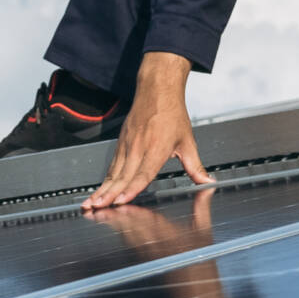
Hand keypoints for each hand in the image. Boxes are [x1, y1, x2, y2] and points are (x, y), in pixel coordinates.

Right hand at [84, 51, 211, 210]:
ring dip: (102, 190)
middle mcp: (139, 146)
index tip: (121, 201)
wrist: (156, 89)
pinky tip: (99, 191)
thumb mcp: (188, 141)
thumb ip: (195, 166)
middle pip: (123, 176)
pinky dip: (105, 180)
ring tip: (91, 204)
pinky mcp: (121, 142)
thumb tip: (207, 181)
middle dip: (108, 195)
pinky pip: (112, 166)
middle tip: (96, 208)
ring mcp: (127, 144)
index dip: (132, 189)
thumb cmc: (172, 114)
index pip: (143, 173)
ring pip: (113, 172)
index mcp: (157, 147)